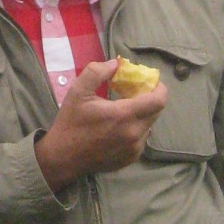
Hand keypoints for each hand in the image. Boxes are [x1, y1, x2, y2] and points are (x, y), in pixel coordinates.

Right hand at [34, 58, 166, 192]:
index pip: (158, 101)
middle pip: (156, 112)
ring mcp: (134, 149)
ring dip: (142, 116)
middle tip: (135, 94)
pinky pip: (141, 140)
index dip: (160, 89)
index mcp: (123, 115)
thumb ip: (97, 72)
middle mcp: (134, 133)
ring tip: (124, 112)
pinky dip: (136, 131)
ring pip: (148, 126)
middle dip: (149, 100)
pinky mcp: (130, 159)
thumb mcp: (78, 91)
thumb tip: (116, 64)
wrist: (62, 158)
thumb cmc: (70, 123)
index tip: (152, 82)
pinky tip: (119, 129)